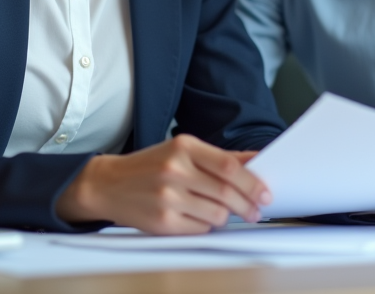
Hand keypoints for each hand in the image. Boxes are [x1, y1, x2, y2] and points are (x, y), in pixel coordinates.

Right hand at [55, 134, 271, 233]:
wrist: (108, 184)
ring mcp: (168, 197)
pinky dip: (206, 225)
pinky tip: (198, 217)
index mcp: (183, 147)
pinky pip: (201, 229)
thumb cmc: (150, 166)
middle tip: (257, 210)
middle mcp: (175, 170)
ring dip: (227, 216)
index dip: (253, 181)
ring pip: (217, 214)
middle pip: (227, 193)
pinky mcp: (162, 222)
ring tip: (223, 212)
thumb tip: (257, 161)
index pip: (229, 166)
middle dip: (248, 205)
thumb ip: (219, 158)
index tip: (266, 192)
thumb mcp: (182, 151)